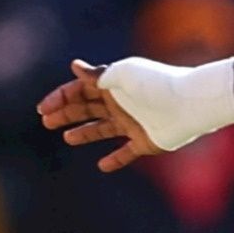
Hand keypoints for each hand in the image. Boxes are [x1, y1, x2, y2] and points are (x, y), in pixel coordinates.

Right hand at [37, 60, 165, 171]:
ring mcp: (132, 123)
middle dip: (66, 114)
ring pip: (102, 129)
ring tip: (67, 138)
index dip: (60, 98)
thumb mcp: (124, 74)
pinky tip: (102, 166)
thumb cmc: (155, 85)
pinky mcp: (144, 141)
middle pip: (87, 109)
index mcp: (113, 86)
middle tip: (47, 122)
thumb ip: (99, 75)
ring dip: (84, 133)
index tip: (44, 109)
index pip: (80, 90)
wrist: (189, 103)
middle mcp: (121, 104)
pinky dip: (114, 160)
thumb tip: (75, 67)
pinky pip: (125, 153)